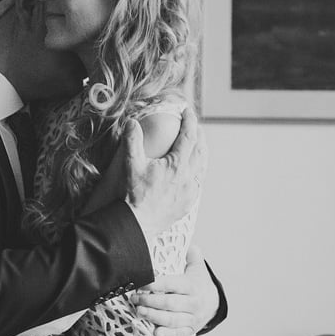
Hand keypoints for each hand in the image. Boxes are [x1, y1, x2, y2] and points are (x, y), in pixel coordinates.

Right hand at [124, 108, 207, 237]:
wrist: (138, 224)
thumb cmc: (134, 196)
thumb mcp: (131, 165)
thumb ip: (132, 140)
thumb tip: (131, 122)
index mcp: (177, 165)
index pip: (189, 136)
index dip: (190, 121)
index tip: (188, 111)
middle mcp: (188, 177)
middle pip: (200, 149)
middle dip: (198, 134)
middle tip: (194, 125)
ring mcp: (190, 191)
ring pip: (203, 166)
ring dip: (201, 152)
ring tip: (197, 144)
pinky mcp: (188, 202)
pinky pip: (199, 181)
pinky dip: (199, 170)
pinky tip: (194, 169)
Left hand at [130, 246, 218, 335]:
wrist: (214, 302)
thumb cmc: (199, 283)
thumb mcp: (197, 267)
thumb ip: (192, 255)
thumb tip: (189, 245)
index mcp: (192, 286)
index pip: (171, 284)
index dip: (155, 285)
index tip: (141, 284)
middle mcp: (194, 302)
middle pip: (169, 303)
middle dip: (149, 301)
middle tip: (135, 299)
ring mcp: (192, 318)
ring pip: (171, 319)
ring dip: (154, 316)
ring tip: (140, 312)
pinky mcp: (190, 330)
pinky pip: (178, 334)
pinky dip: (167, 335)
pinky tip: (155, 333)